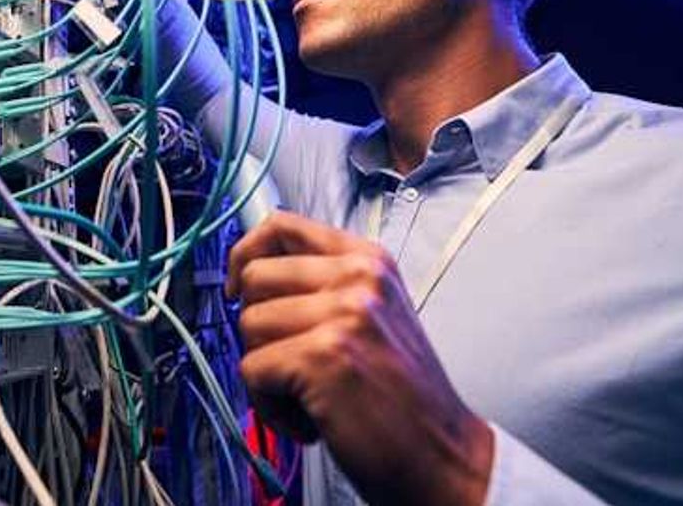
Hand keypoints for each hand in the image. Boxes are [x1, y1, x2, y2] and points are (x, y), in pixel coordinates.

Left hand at [226, 211, 493, 505]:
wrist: (444, 457)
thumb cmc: (402, 397)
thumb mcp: (373, 315)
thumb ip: (322, 285)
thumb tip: (249, 273)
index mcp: (368, 260)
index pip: (282, 225)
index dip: (245, 253)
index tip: (238, 285)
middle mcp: (359, 277)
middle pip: (255, 277)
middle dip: (257, 328)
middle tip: (292, 363)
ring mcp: (343, 313)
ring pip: (248, 325)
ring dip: (266, 372)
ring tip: (309, 395)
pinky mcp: (324, 356)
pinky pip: (252, 371)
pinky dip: (270, 405)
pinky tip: (310, 419)